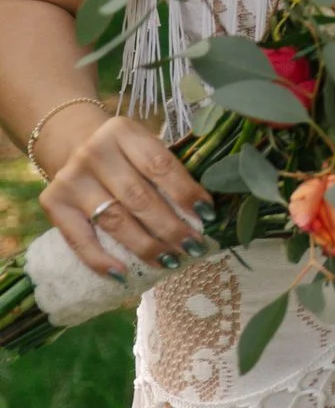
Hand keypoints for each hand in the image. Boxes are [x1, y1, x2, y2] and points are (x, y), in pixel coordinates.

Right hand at [38, 109, 212, 278]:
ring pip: (114, 220)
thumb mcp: (144, 146)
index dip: (186, 192)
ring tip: (170, 261)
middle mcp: (94, 153)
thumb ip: (168, 171)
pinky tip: (123, 274)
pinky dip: (100, 260)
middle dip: (170, 227)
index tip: (208, 216)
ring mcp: (70, 179)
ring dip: (145, 246)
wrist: (73, 143)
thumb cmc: (124, 153)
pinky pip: (79, 239)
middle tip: (193, 246)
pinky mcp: (53, 202)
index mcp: (123, 132)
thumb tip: (204, 213)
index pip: (160, 166)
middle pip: (139, 197)